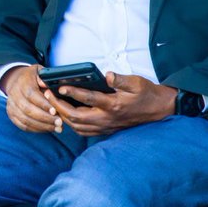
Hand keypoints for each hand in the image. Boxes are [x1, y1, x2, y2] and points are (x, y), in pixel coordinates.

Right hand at [0, 65, 61, 133]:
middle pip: (28, 109)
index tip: (55, 111)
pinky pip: (23, 125)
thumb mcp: (39, 71)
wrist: (16, 80)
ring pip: (25, 120)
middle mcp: (14, 94)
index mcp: (22, 82)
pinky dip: (36, 129)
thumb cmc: (32, 77)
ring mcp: (11, 105)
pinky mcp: (11, 114)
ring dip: (42, 126)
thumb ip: (44, 77)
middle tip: (59, 122)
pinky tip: (48, 129)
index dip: (43, 104)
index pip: (31, 95)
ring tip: (57, 128)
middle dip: (45, 118)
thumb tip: (45, 84)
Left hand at [47, 72, 178, 136]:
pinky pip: (85, 131)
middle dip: (59, 107)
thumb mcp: (136, 82)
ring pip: (78, 127)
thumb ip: (120, 80)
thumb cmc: (147, 94)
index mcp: (114, 105)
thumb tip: (106, 75)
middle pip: (77, 117)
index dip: (72, 93)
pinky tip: (66, 116)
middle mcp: (108, 119)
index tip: (60, 87)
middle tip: (47, 95)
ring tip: (52, 104)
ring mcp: (107, 127)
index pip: (88, 99)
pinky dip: (72, 124)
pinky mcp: (107, 130)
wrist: (160, 110)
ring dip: (63, 116)